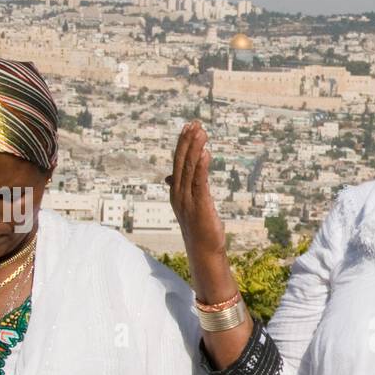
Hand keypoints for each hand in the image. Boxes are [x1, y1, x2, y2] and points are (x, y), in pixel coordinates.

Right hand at [168, 121, 226, 259]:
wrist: (203, 252)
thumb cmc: (199, 229)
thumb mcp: (188, 205)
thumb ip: (181, 188)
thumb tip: (168, 176)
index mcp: (176, 191)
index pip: (178, 162)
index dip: (183, 144)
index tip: (189, 127)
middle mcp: (178, 193)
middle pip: (182, 162)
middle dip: (188, 141)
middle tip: (194, 123)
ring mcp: (188, 200)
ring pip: (190, 169)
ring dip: (195, 149)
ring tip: (201, 132)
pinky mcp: (200, 206)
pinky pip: (200, 182)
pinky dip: (202, 166)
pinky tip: (206, 153)